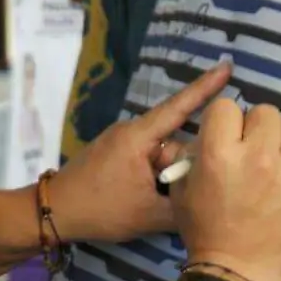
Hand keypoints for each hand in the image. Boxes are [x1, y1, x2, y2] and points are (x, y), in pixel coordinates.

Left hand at [48, 63, 231, 243]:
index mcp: (139, 137)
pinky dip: (155, 177)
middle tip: (180, 194)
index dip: (205, 88)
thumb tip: (211, 197)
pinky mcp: (114, 154)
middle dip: (184, 167)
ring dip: (168, 176)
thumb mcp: (149, 214)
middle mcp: (130, 132)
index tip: (227, 66)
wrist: (53, 213)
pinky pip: (146, 159)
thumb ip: (185, 203)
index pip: (179, 107)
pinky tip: (155, 199)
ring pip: (161, 155)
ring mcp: (120, 142)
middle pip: (174, 142)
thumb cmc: (101, 209)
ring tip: (165, 202)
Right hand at [173, 96, 280, 280]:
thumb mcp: (181, 190)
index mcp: (220, 154)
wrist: (240, 274)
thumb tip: (208, 137)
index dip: (223, 121)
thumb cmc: (204, 232)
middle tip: (249, 150)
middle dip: (254, 127)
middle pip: (266, 112)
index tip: (224, 137)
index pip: (226, 107)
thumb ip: (192, 155)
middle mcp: (259, 155)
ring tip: (271, 165)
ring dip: (279, 143)